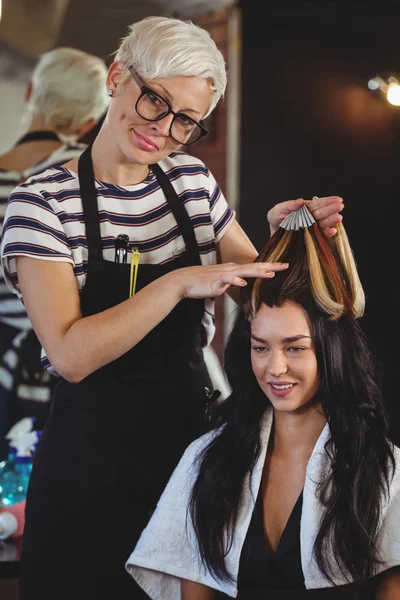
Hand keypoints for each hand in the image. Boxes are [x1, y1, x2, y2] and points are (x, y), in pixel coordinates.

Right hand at [171, 262, 288, 299]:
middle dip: (270, 266)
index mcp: (234, 269)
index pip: (255, 267)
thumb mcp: (222, 283)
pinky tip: (243, 283)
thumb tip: (244, 287)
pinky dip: (235, 281)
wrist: (185, 281)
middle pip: (254, 267)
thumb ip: (233, 283)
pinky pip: (227, 280)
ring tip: (271, 273)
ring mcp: (223, 274)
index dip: (269, 266)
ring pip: (244, 271)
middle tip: (286, 266)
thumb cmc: (202, 283)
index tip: (284, 267)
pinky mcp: (215, 281)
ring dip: (257, 272)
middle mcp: (231, 269)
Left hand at [267, 196, 343, 238]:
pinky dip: (327, 233)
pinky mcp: (313, 237)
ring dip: (332, 220)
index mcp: (305, 208)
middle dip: (332, 209)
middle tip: (340, 206)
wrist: (274, 237)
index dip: (328, 201)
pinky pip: (321, 235)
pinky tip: (332, 230)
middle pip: (323, 212)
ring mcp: (313, 227)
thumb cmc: (276, 221)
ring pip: (324, 223)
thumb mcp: (277, 211)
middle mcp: (311, 217)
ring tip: (338, 218)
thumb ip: (288, 205)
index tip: (337, 199)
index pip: (318, 204)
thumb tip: (300, 201)